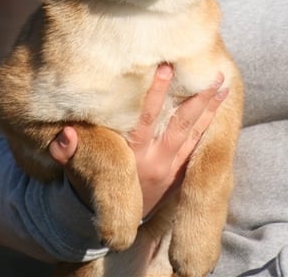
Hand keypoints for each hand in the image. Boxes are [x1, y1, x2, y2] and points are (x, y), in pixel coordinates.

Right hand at [49, 63, 227, 218]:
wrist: (109, 218)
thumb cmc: (90, 182)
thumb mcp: (76, 168)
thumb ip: (66, 151)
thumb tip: (64, 135)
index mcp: (132, 154)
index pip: (146, 118)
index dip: (156, 93)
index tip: (165, 68)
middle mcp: (155, 160)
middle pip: (181, 124)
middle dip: (197, 99)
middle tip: (212, 72)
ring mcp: (170, 168)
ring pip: (194, 133)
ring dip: (210, 108)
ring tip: (222, 82)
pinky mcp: (179, 173)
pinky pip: (197, 146)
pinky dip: (208, 125)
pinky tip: (217, 104)